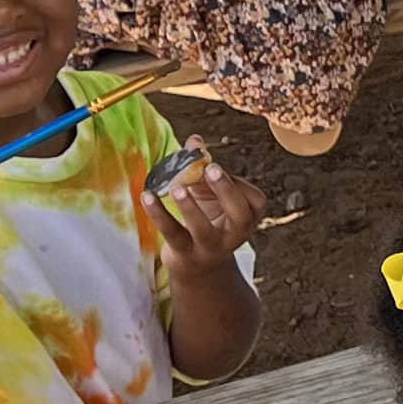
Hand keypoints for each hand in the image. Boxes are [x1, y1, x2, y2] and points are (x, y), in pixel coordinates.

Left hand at [138, 147, 266, 270]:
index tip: (215, 169)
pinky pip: (172, 233)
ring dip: (190, 207)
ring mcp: (210, 248)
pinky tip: (147, 196)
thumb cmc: (208, 218)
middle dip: (226, 190)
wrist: (196, 263)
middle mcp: (235, 236)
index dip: (236, 183)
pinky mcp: (185, 254)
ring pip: (203, 229)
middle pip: (239, 215)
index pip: (254, 201)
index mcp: (248, 219)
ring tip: (176, 187)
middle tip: (211, 169)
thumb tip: (194, 140)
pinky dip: (159, 214)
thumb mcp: (210, 193)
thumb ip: (204, 166)